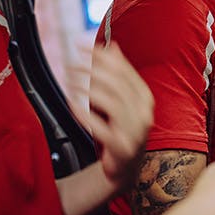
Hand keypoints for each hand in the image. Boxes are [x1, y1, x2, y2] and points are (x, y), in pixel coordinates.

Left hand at [68, 41, 153, 190]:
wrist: (125, 169)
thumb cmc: (121, 130)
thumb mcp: (123, 100)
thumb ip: (119, 75)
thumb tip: (112, 47)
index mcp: (144, 98)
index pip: (123, 70)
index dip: (101, 56)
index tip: (81, 46)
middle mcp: (143, 113)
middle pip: (117, 84)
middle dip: (92, 70)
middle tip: (71, 64)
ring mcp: (135, 131)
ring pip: (111, 103)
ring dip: (87, 90)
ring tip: (70, 83)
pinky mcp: (122, 148)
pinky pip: (102, 128)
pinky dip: (85, 115)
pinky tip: (72, 106)